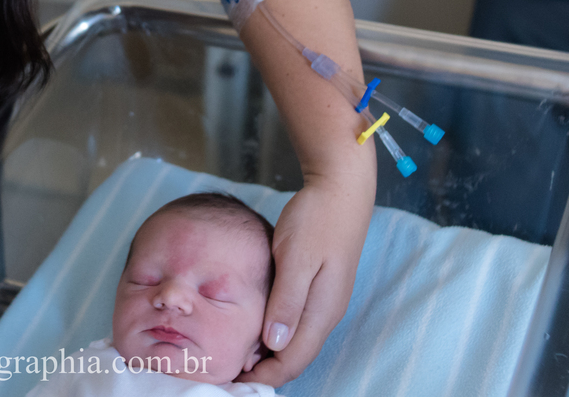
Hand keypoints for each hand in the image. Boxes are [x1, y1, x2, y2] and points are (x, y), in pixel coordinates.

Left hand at [239, 171, 373, 386]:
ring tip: (236, 358)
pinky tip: (253, 329)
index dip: (265, 377)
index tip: (232, 382)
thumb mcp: (296, 256)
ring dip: (269, 355)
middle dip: (265, 372)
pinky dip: (274, 334)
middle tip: (227, 374)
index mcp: (322, 311)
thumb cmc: (315, 219)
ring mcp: (323, 301)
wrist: (340, 191)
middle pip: (295, 356)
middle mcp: (325, 313)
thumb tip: (273, 343)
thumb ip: (287, 301)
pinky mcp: (317, 288)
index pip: (293, 360)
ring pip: (295, 341)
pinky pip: (295, 323)